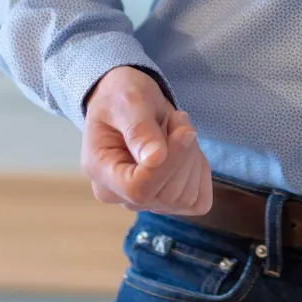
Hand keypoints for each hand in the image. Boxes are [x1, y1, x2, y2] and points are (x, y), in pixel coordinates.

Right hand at [81, 66, 212, 215]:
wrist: (128, 104)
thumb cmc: (122, 98)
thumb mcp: (128, 101)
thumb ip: (139, 128)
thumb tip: (154, 159)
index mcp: (100, 170)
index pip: (138, 188)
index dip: (169, 163)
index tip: (184, 129)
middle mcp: (118, 194)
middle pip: (167, 194)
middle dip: (183, 153)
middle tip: (178, 119)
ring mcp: (143, 202)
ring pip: (186, 197)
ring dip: (192, 159)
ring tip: (177, 132)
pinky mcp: (167, 202)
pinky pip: (198, 200)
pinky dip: (200, 173)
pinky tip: (187, 152)